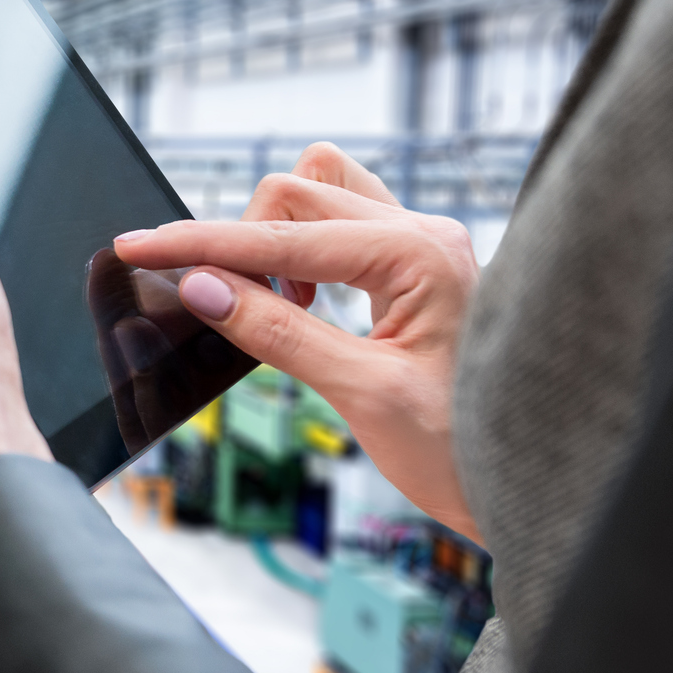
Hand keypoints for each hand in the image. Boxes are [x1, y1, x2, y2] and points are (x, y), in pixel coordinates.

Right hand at [113, 143, 482, 541]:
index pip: (281, 237)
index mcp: (419, 254)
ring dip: (277, 235)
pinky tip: (304, 303)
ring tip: (278, 305)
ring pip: (320, 191)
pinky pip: (342, 223)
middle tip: (227, 308)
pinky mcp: (417, 264)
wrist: (537, 480)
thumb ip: (277, 333)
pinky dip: (303, 249)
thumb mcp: (362, 396)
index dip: (199, 243)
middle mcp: (425, 232)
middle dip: (241, 242)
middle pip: (295, 193)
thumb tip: (202, 287)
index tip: (135, 246)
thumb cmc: (466, 448)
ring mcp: (424, 243)